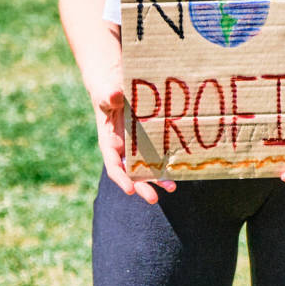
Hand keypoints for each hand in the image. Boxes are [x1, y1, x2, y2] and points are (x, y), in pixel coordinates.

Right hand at [92, 80, 175, 204]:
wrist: (117, 87)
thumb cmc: (108, 92)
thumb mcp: (106, 93)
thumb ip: (109, 96)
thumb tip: (116, 95)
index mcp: (109, 144)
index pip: (113, 166)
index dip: (121, 179)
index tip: (129, 190)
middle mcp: (123, 151)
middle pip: (131, 174)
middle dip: (142, 187)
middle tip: (153, 198)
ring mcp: (137, 148)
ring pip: (147, 169)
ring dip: (158, 180)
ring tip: (172, 188)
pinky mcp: (151, 142)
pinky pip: (159, 155)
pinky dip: (167, 163)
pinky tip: (178, 169)